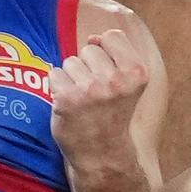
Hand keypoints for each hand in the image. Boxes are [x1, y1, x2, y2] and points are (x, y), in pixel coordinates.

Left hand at [49, 29, 148, 171]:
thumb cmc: (112, 116)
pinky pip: (54, 74)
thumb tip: (93, 37)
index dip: (105, 52)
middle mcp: (115, 80)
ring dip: (71, 78)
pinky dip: (57, 88)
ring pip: (70, 62)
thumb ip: (116, 56)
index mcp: (136, 72)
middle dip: (87, 67)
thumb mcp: (128, 84)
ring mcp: (90, 90)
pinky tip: (68, 104)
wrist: (102, 155)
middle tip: (94, 94)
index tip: (108, 73)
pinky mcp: (66, 99)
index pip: (112, 37)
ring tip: (82, 100)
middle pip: (88, 49)